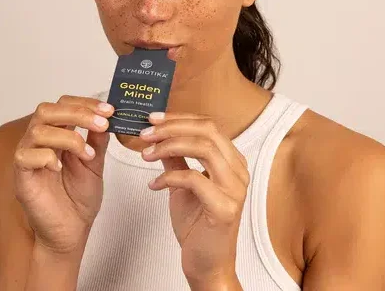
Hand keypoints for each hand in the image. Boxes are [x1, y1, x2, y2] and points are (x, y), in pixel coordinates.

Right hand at [13, 95, 113, 253]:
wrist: (71, 232)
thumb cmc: (79, 199)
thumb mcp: (95, 163)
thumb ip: (97, 140)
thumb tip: (106, 116)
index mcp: (57, 134)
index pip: (63, 105)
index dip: (85, 103)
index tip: (109, 110)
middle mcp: (40, 142)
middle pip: (46, 110)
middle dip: (77, 112)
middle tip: (102, 123)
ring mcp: (29, 159)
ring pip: (37, 131)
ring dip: (68, 137)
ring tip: (87, 154)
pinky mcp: (21, 177)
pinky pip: (24, 156)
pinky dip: (46, 157)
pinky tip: (60, 168)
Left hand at [140, 111, 249, 283]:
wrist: (207, 265)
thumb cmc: (198, 225)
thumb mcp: (183, 184)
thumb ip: (176, 159)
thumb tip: (157, 134)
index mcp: (232, 161)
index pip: (208, 125)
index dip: (179, 117)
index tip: (152, 118)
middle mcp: (238, 171)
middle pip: (208, 130)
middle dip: (172, 127)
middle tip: (146, 133)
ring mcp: (235, 189)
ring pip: (204, 148)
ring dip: (169, 146)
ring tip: (146, 154)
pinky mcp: (224, 208)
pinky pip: (194, 179)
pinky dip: (168, 177)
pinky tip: (153, 185)